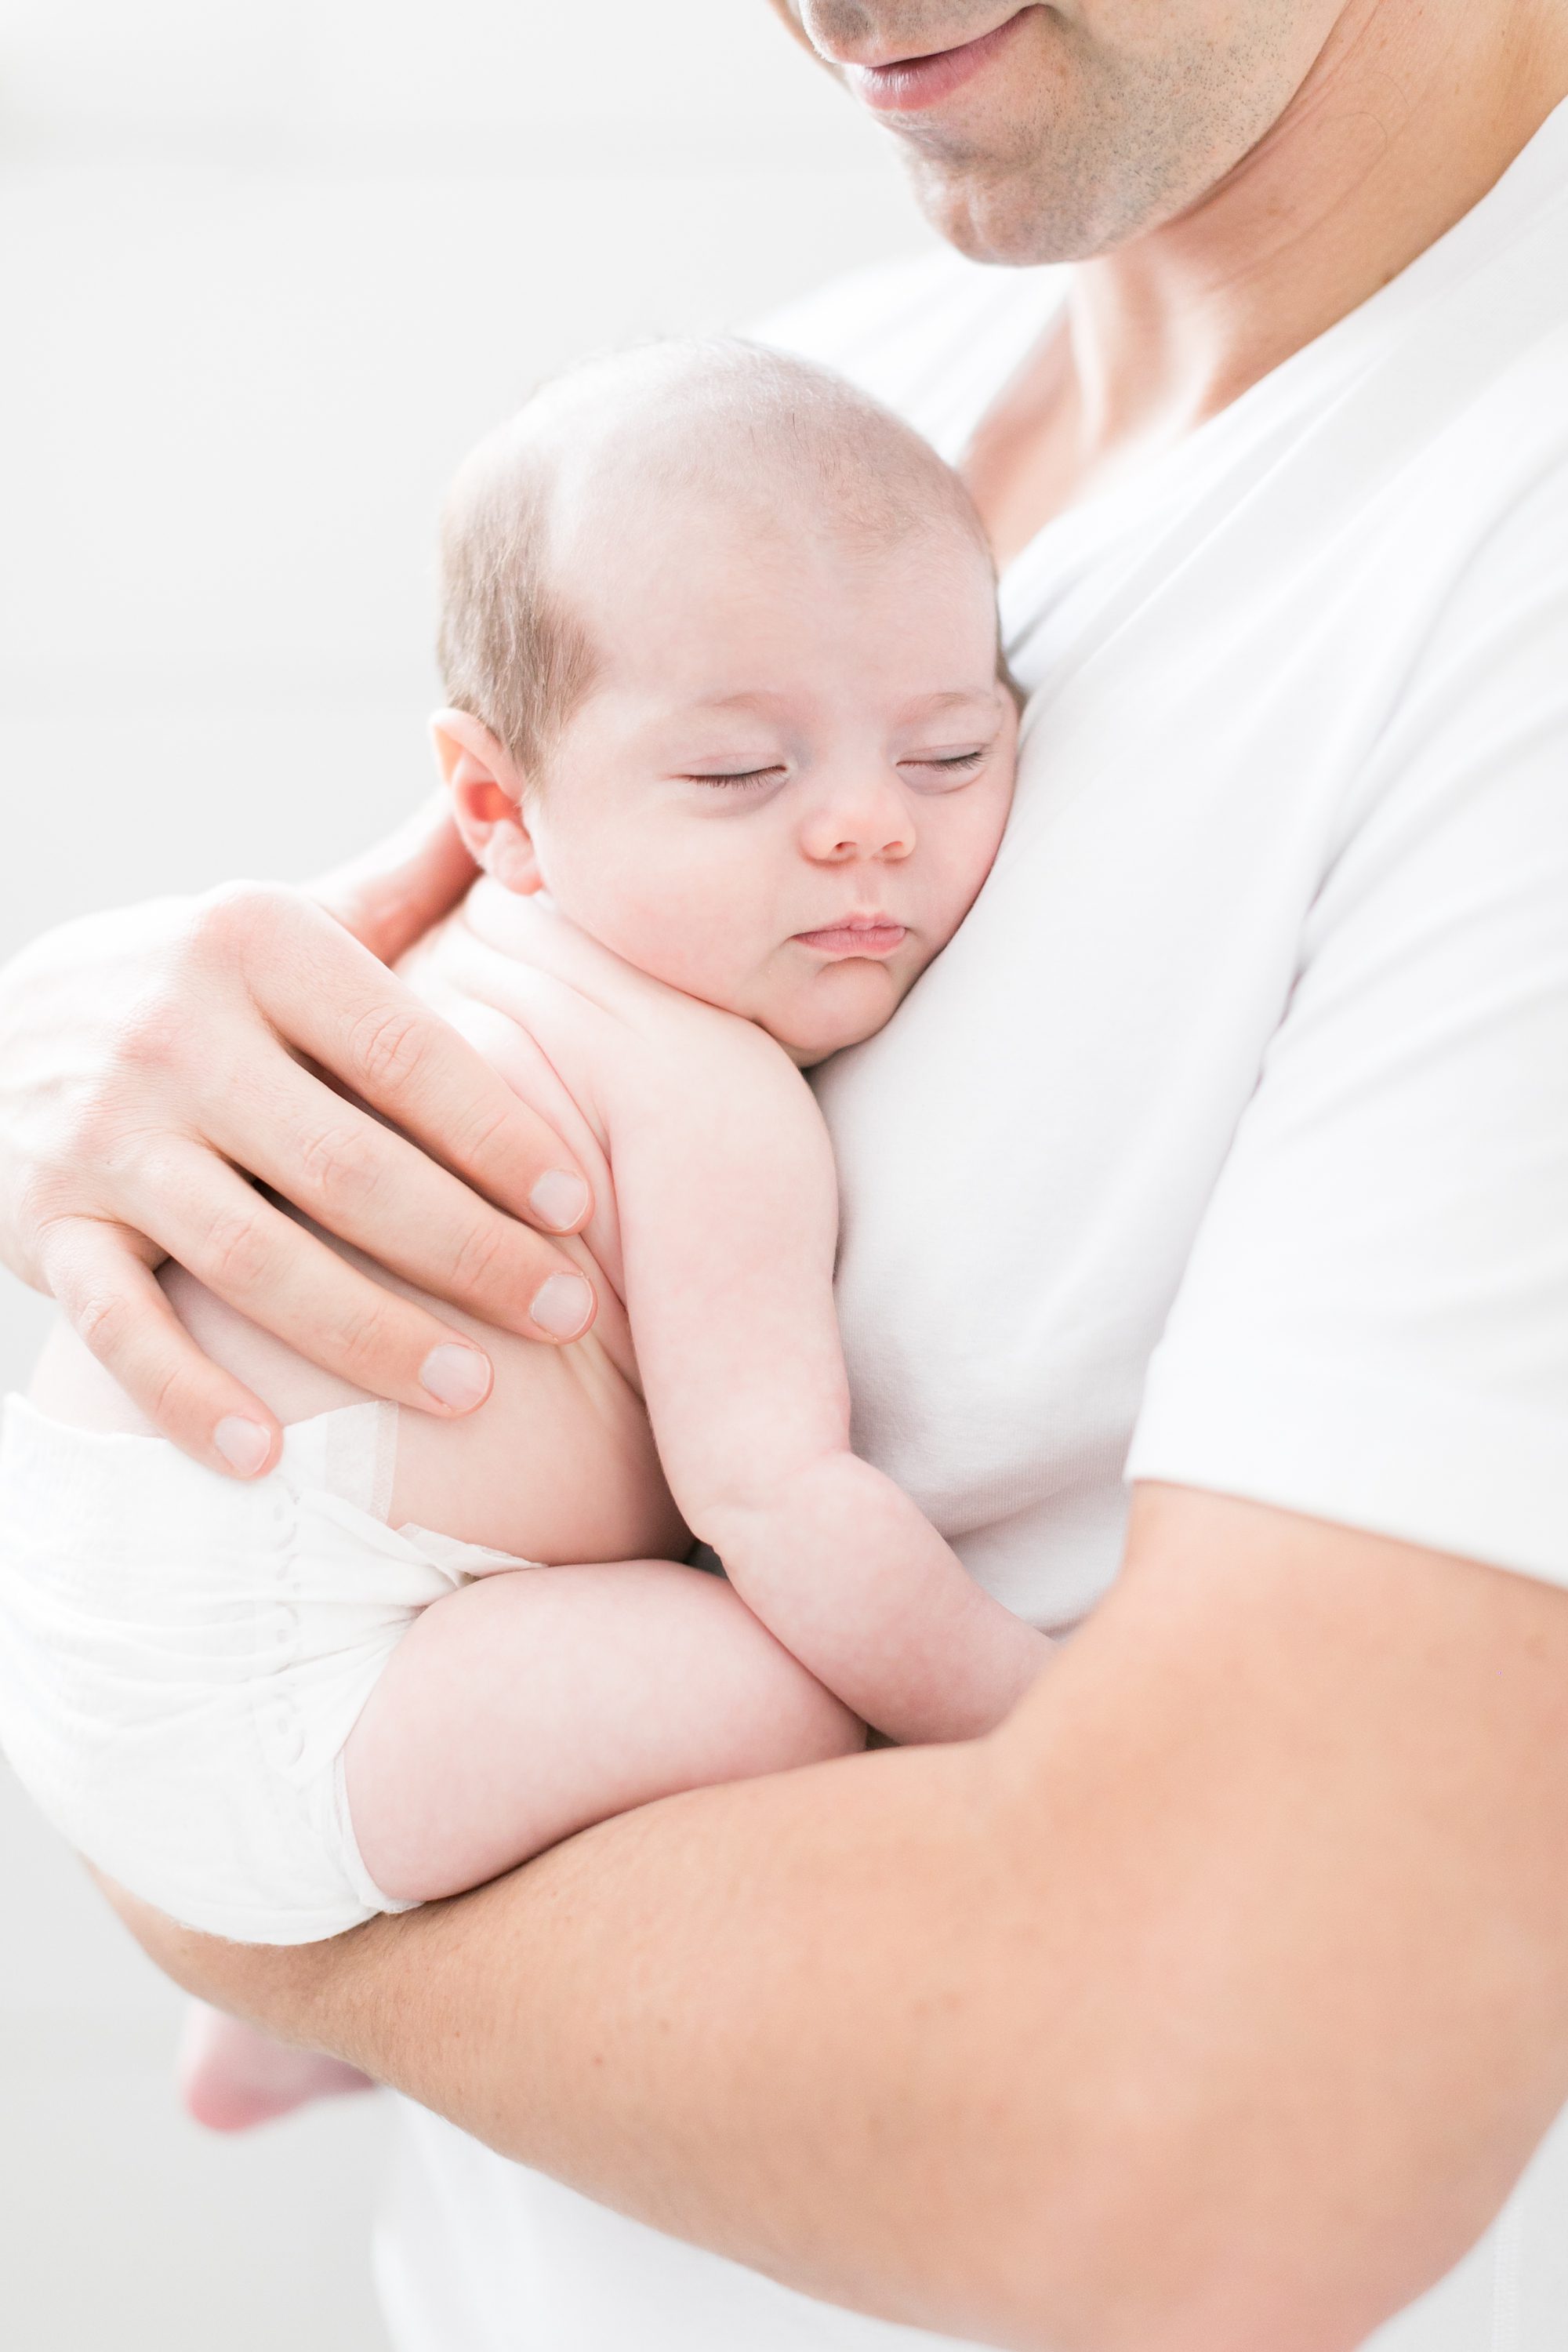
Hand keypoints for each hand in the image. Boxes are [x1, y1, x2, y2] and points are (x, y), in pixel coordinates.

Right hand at [0, 798, 595, 1476]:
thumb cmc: (199, 985)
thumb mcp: (287, 916)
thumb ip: (406, 875)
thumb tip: (515, 786)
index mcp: (252, 943)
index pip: (406, 1051)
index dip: (499, 1135)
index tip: (581, 1206)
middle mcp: (172, 1034)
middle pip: (349, 1168)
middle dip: (470, 1252)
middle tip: (568, 1314)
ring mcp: (100, 1137)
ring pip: (255, 1260)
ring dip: (372, 1336)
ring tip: (477, 1393)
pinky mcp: (43, 1227)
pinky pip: (122, 1329)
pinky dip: (189, 1401)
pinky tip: (270, 1460)